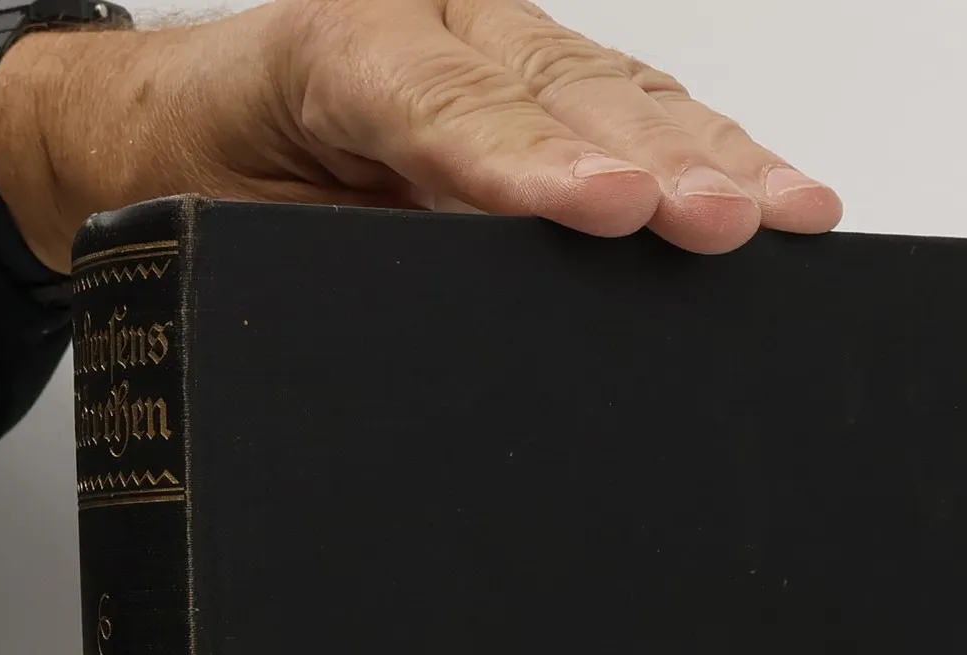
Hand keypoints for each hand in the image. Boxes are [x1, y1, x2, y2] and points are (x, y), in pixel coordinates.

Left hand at [0, 0, 841, 272]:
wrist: (183, 131)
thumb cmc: (211, 172)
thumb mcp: (232, 225)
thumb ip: (332, 254)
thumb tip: (447, 311)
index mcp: (338, 51)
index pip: (442, 102)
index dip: (526, 158)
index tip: (599, 204)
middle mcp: (432, 30)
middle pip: (560, 89)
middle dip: (651, 159)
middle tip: (717, 217)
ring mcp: (494, 49)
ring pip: (615, 93)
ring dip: (708, 157)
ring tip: (782, 212)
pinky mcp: (538, 87)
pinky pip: (631, 110)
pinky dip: (708, 154)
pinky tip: (773, 193)